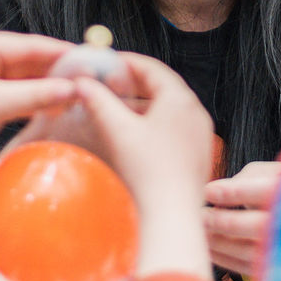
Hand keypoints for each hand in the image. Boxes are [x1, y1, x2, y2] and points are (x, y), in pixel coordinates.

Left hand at [0, 33, 82, 165]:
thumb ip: (37, 94)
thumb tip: (73, 88)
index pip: (27, 45)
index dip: (57, 51)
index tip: (85, 58)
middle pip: (28, 62)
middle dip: (55, 71)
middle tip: (86, 79)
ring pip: (25, 81)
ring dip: (47, 88)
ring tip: (76, 95)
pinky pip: (19, 98)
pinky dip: (36, 102)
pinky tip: (56, 109)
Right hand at [70, 56, 213, 279]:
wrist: (170, 218)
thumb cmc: (148, 172)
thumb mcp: (117, 129)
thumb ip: (98, 100)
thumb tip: (81, 82)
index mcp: (181, 100)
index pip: (151, 68)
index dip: (124, 62)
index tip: (103, 64)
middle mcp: (196, 114)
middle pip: (160, 89)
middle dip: (129, 86)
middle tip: (104, 87)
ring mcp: (199, 137)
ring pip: (165, 112)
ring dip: (138, 108)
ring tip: (112, 114)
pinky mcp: (196, 157)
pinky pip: (171, 132)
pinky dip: (149, 128)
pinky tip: (129, 140)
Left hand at [203, 161, 280, 276]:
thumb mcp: (272, 172)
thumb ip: (248, 177)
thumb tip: (218, 198)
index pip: (268, 192)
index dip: (236, 192)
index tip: (209, 191)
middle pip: (259, 227)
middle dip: (224, 221)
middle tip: (201, 215)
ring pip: (251, 252)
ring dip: (219, 243)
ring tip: (201, 229)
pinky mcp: (277, 268)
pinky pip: (248, 267)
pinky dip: (224, 258)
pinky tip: (208, 247)